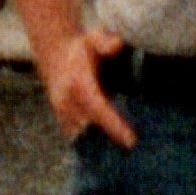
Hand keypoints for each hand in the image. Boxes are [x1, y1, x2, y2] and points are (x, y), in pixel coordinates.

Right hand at [43, 29, 136, 146]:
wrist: (56, 58)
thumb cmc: (83, 49)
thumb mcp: (93, 37)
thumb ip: (106, 41)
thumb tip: (117, 45)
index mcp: (78, 83)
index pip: (98, 108)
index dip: (114, 126)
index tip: (132, 141)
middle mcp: (67, 102)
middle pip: (92, 130)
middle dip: (112, 143)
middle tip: (139, 153)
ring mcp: (63, 115)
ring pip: (84, 140)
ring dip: (103, 148)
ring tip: (129, 158)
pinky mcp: (63, 123)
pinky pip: (80, 141)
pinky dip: (95, 148)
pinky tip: (114, 155)